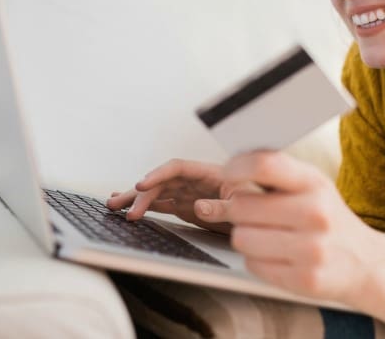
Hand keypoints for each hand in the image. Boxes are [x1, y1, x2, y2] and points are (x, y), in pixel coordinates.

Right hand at [106, 158, 259, 233]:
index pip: (179, 167)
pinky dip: (145, 206)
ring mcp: (190, 193)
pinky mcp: (187, 206)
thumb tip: (198, 206)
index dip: (159, 174)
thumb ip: (223, 206)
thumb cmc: (262, 201)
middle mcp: (197, 181)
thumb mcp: (245, 203)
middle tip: (122, 207)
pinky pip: (162, 204)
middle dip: (140, 192)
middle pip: (163, 181)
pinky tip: (128, 208)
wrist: (271, 215)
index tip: (143, 183)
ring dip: (136, 198)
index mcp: (211, 173)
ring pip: (158, 193)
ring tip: (113, 205)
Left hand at [211, 150, 381, 303]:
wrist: (367, 263)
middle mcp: (316, 213)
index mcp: (314, 182)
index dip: (235, 168)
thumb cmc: (327, 219)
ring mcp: (312, 249)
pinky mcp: (305, 280)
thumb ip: (266, 180)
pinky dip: (256, 260)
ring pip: (241, 238)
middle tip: (249, 215)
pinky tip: (276, 256)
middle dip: (235, 210)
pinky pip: (252, 265)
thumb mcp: (308, 188)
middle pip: (242, 206)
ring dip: (244, 237)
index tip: (228, 176)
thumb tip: (211, 194)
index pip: (265, 165)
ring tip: (266, 236)